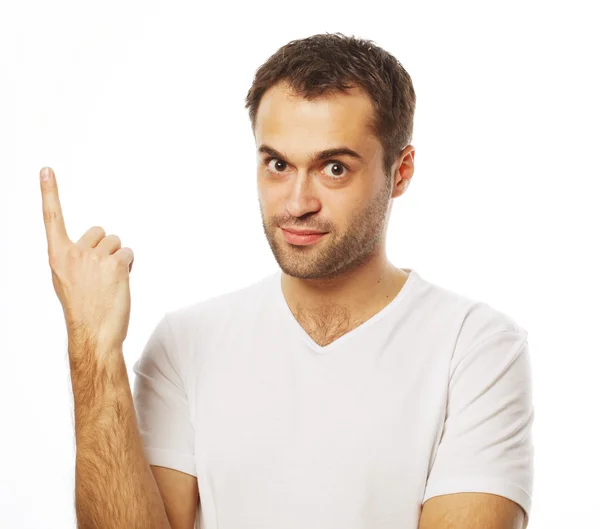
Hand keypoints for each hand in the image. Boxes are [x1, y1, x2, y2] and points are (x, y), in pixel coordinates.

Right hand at [40, 167, 134, 353]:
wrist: (93, 333)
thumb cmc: (82, 309)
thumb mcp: (66, 280)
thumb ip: (73, 259)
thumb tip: (94, 246)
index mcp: (57, 256)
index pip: (52, 218)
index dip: (49, 193)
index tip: (46, 170)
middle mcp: (73, 253)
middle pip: (99, 232)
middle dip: (105, 248)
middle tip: (101, 274)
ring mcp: (94, 257)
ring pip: (116, 243)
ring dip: (118, 258)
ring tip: (110, 282)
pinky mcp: (115, 264)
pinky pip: (128, 253)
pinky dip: (129, 265)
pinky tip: (120, 282)